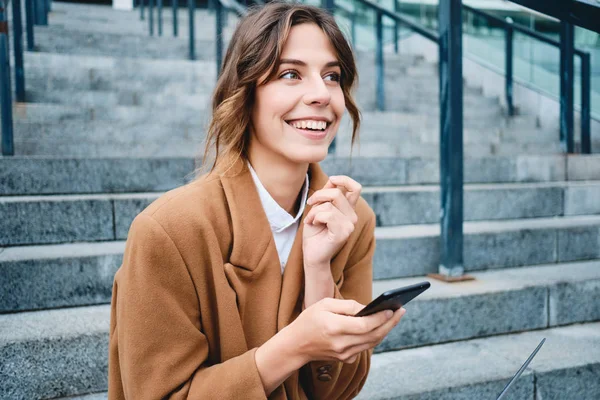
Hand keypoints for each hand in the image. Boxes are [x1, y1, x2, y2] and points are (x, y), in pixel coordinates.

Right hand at [286, 298, 405, 363]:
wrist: (296, 345)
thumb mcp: (324, 304)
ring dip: (385, 330)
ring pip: (372, 342)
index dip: (381, 318)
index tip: (392, 309)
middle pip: (373, 335)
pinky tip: (380, 326)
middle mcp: (341, 344)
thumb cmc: (309, 320)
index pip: (365, 325)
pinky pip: (365, 347)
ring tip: (395, 317)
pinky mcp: (346, 359)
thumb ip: (348, 306)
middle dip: (390, 323)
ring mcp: (344, 354)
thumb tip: (368, 308)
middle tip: (401, 311)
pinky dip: (374, 336)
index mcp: (334, 328)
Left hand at [303, 176, 361, 268]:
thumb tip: (332, 180)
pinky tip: (313, 225)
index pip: (355, 188)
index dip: (344, 179)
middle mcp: (352, 217)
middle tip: (310, 204)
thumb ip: (327, 195)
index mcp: (348, 210)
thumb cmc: (314, 232)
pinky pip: (327, 215)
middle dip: (318, 196)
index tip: (331, 180)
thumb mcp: (319, 208)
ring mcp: (350, 225)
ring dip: (314, 211)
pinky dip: (315, 217)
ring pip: (329, 205)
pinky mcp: (343, 233)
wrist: (311, 254)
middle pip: (336, 192)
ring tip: (312, 220)